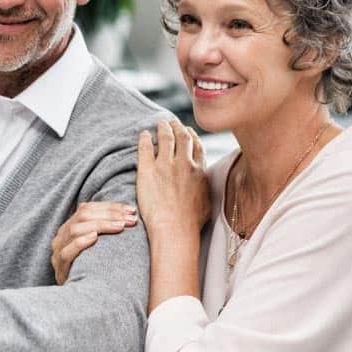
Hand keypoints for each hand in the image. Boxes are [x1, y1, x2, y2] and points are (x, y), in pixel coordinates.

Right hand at [50, 201, 136, 284]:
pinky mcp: (60, 269)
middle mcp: (62, 236)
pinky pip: (66, 252)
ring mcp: (58, 252)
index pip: (87, 208)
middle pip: (82, 216)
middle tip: (130, 220)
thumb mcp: (100, 246)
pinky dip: (80, 242)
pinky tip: (94, 238)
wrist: (81, 299)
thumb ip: (106, 230)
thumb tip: (130, 213)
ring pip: (75, 230)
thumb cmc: (96, 269)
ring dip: (100, 225)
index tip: (131, 211)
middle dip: (109, 214)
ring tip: (120, 226)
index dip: (109, 207)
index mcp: (70, 227)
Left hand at [137, 120, 210, 236]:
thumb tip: (205, 182)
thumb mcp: (208, 202)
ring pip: (165, 138)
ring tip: (160, 123)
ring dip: (163, 128)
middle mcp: (184, 163)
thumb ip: (205, 186)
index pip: (196, 145)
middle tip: (172, 122)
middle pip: (182, 137)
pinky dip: (145, 138)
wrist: (175, 228)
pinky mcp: (148, 170)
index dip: (192, 135)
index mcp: (199, 170)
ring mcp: (165, 165)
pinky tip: (144, 134)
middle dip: (178, 127)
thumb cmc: (191, 222)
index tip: (188, 131)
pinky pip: (146, 147)